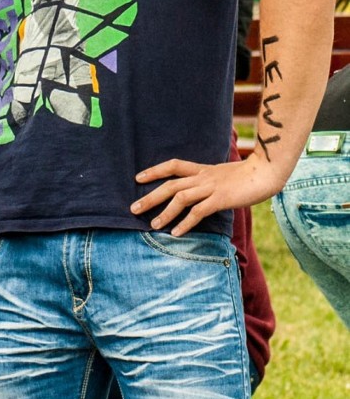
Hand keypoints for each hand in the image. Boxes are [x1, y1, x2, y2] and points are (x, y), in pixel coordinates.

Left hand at [131, 156, 282, 235]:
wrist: (266, 172)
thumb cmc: (248, 175)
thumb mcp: (224, 175)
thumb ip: (211, 181)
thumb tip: (203, 192)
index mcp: (203, 169)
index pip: (173, 165)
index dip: (154, 170)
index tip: (138, 177)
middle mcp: (203, 177)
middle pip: (170, 184)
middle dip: (150, 196)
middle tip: (133, 208)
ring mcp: (211, 187)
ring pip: (181, 198)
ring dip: (165, 212)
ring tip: (152, 225)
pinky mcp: (221, 199)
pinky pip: (198, 212)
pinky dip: (185, 223)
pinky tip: (176, 233)